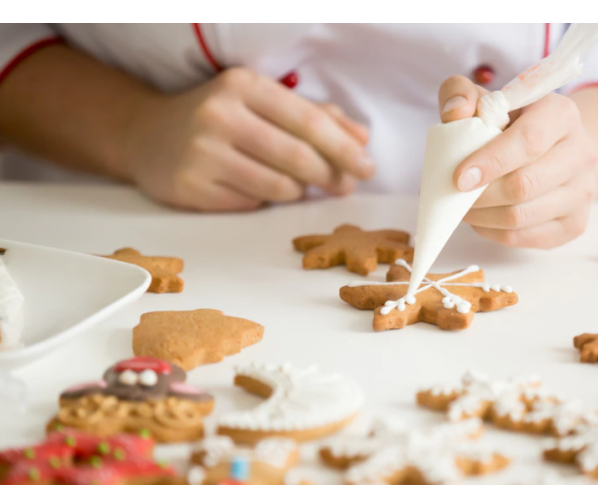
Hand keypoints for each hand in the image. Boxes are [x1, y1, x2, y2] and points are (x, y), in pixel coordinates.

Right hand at [126, 68, 374, 211]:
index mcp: (243, 85)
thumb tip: (361, 138)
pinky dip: (265, 200)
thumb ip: (315, 116)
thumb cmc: (220, 118)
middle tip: (345, 186)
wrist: (147, 136)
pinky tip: (256, 188)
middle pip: (297, 158)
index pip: (308, 121)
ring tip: (294, 184)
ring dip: (297, 191)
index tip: (367, 167)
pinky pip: (251, 204)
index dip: (344, 148)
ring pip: (278, 187)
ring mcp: (203, 153)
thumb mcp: (263, 103)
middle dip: (330, 176)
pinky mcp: (192, 187)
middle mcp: (220, 115)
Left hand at [438, 76, 596, 247]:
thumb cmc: (514, 124)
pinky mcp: (575, 223)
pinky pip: (525, 237)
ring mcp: (582, 191)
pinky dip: (494, 232)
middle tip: (453, 195)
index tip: (459, 178)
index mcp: (562, 114)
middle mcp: (581, 152)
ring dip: (483, 217)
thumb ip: (462, 95)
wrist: (558, 149)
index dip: (491, 162)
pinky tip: (482, 219)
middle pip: (524, 185)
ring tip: (463, 207)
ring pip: (522, 216)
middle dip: (481, 196)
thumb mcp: (487, 101)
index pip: (528, 142)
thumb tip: (455, 112)